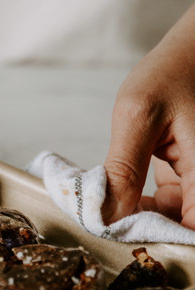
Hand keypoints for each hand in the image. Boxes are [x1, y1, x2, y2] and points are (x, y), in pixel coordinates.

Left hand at [103, 4, 194, 226]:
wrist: (194, 49)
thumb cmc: (171, 73)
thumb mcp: (138, 116)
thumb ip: (124, 169)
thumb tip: (108, 216)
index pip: (193, 229)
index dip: (160, 240)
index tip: (118, 238)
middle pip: (185, 226)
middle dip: (146, 229)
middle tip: (103, 225)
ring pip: (176, 217)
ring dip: (143, 217)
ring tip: (106, 208)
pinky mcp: (191, 175)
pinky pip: (173, 202)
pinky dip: (146, 203)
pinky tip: (121, 195)